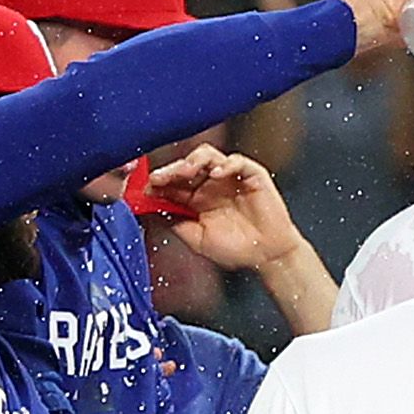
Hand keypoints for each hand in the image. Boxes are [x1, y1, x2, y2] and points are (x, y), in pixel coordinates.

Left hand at [143, 147, 303, 271]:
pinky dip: (225, 164)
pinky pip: (236, 161)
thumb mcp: (196, 239)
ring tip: (186, 172)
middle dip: (171, 170)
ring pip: (206, 155)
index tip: (146, 188)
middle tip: (160, 178)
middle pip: (185, 166)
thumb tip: (146, 207)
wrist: (267, 257)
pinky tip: (216, 175)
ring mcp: (229, 177)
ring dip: (193, 161)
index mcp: (195, 198)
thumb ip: (174, 221)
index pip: (172, 182)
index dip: (158, 182)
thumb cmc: (235, 250)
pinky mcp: (251, 175)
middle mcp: (209, 184)